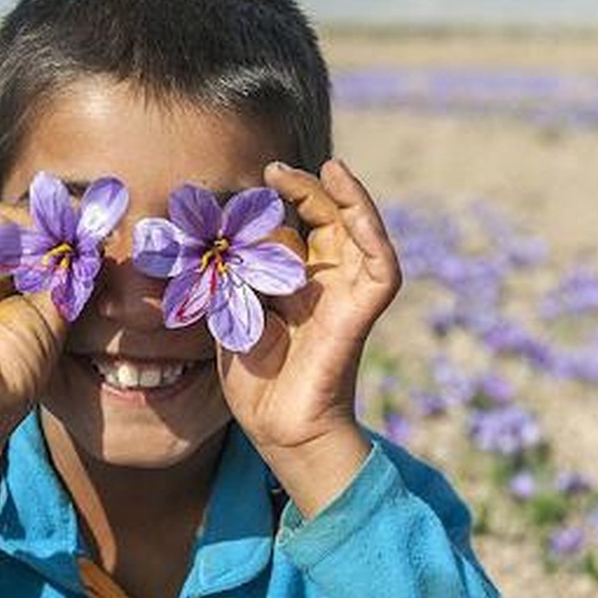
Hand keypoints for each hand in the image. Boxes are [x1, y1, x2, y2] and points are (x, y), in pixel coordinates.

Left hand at [217, 159, 401, 515]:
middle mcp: (328, 283)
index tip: (256, 180)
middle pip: (331, 220)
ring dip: (349, 198)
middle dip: (307, 189)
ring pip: (363, 233)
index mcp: (299, 282)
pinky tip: (355, 208)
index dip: (284, 200)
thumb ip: (231, 278)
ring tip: (327, 169)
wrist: (277, 427)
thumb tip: (214, 242)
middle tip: (273, 170)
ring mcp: (348, 297)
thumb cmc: (256, 379)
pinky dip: (375, 234)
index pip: (300, 226)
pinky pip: (383, 269)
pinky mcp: (361, 315)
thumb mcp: (233, 314)